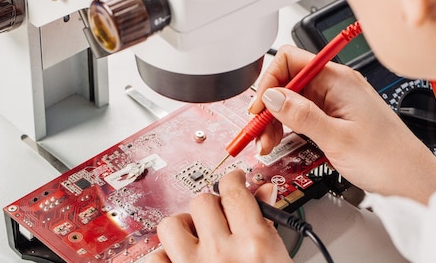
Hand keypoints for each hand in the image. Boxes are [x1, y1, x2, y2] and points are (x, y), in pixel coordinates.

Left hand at [145, 170, 292, 262]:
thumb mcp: (281, 260)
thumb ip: (270, 226)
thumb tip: (264, 192)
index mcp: (254, 246)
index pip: (234, 191)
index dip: (233, 180)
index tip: (233, 181)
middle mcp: (220, 254)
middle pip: (203, 201)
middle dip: (211, 207)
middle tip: (219, 221)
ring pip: (172, 225)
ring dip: (183, 229)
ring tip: (196, 241)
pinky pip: (154, 257)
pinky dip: (165, 257)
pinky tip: (179, 261)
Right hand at [251, 45, 435, 203]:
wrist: (413, 181)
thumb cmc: (389, 160)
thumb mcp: (338, 139)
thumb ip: (301, 115)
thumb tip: (271, 96)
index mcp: (339, 79)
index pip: (290, 60)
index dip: (269, 81)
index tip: (259, 108)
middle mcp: (337, 84)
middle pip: (287, 81)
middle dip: (269, 105)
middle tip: (260, 133)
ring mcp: (336, 100)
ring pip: (292, 99)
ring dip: (275, 119)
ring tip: (269, 143)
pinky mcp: (336, 116)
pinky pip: (303, 113)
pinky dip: (288, 126)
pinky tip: (282, 140)